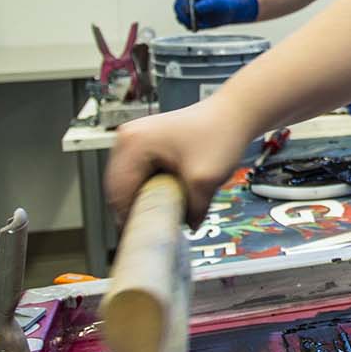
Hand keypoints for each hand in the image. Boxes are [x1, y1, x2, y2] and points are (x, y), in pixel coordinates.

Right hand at [104, 99, 253, 226]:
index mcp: (133, 143)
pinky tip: (162, 200)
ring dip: (139, 200)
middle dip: (133, 210)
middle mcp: (128, 138)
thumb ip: (192, 211)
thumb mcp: (205, 179)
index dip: (127, 219)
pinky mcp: (145, 144)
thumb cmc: (220, 132)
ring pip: (126, 183)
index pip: (118, 193)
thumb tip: (184, 228)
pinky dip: (147, 189)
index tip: (139, 237)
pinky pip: (137, 174)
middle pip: (117, 188)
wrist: (233, 114)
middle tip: (150, 230)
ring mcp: (135, 139)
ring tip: (157, 216)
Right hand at [172, 0, 257, 30]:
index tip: (188, 12)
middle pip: (177, 9)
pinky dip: (191, 27)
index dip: (182, 5)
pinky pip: (187, 25)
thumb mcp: (215, 2)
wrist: (229, 12)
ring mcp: (189, 12)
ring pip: (180, 18)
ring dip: (187, 22)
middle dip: (182, 16)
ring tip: (198, 24)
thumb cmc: (222, 3)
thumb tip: (195, 9)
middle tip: (189, 22)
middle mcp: (188, 2)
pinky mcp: (192, 21)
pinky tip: (199, 27)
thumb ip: (205, 5)